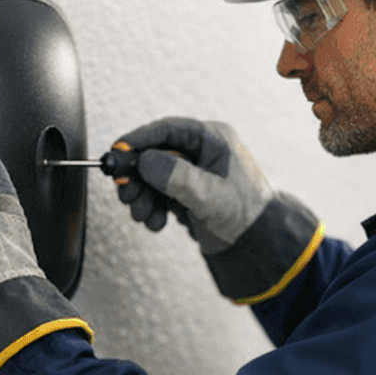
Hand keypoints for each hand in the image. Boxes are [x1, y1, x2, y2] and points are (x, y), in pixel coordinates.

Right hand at [113, 117, 273, 254]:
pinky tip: (156, 223)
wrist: (258, 244)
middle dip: (137, 176)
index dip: (139, 140)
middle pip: (154, 153)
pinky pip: (158, 195)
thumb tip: (144, 160)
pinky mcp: (186, 193)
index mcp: (213, 139)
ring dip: (142, 196)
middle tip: (126, 194)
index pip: (168, 130)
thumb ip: (177, 176)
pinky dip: (152, 209)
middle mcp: (200, 152)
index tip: (117, 153)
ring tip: (143, 215)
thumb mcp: (211, 194)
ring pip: (152, 176)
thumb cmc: (246, 214)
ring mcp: (191, 173)